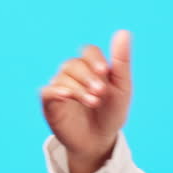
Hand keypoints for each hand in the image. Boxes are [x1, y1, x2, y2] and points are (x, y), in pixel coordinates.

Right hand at [39, 29, 133, 169]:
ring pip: (63, 77)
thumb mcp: (122, 88)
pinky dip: (56, 91)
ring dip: (79, 88)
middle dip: (88, 76)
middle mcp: (73, 74)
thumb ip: (122, 61)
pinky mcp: (50, 103)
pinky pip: (48, 91)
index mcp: (91, 67)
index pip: (89, 52)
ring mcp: (60, 87)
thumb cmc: (112, 113)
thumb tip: (124, 31)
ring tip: (93, 102)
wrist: (100, 140)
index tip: (105, 71)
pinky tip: (66, 96)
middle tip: (100, 92)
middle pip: (74, 64)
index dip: (95, 59)